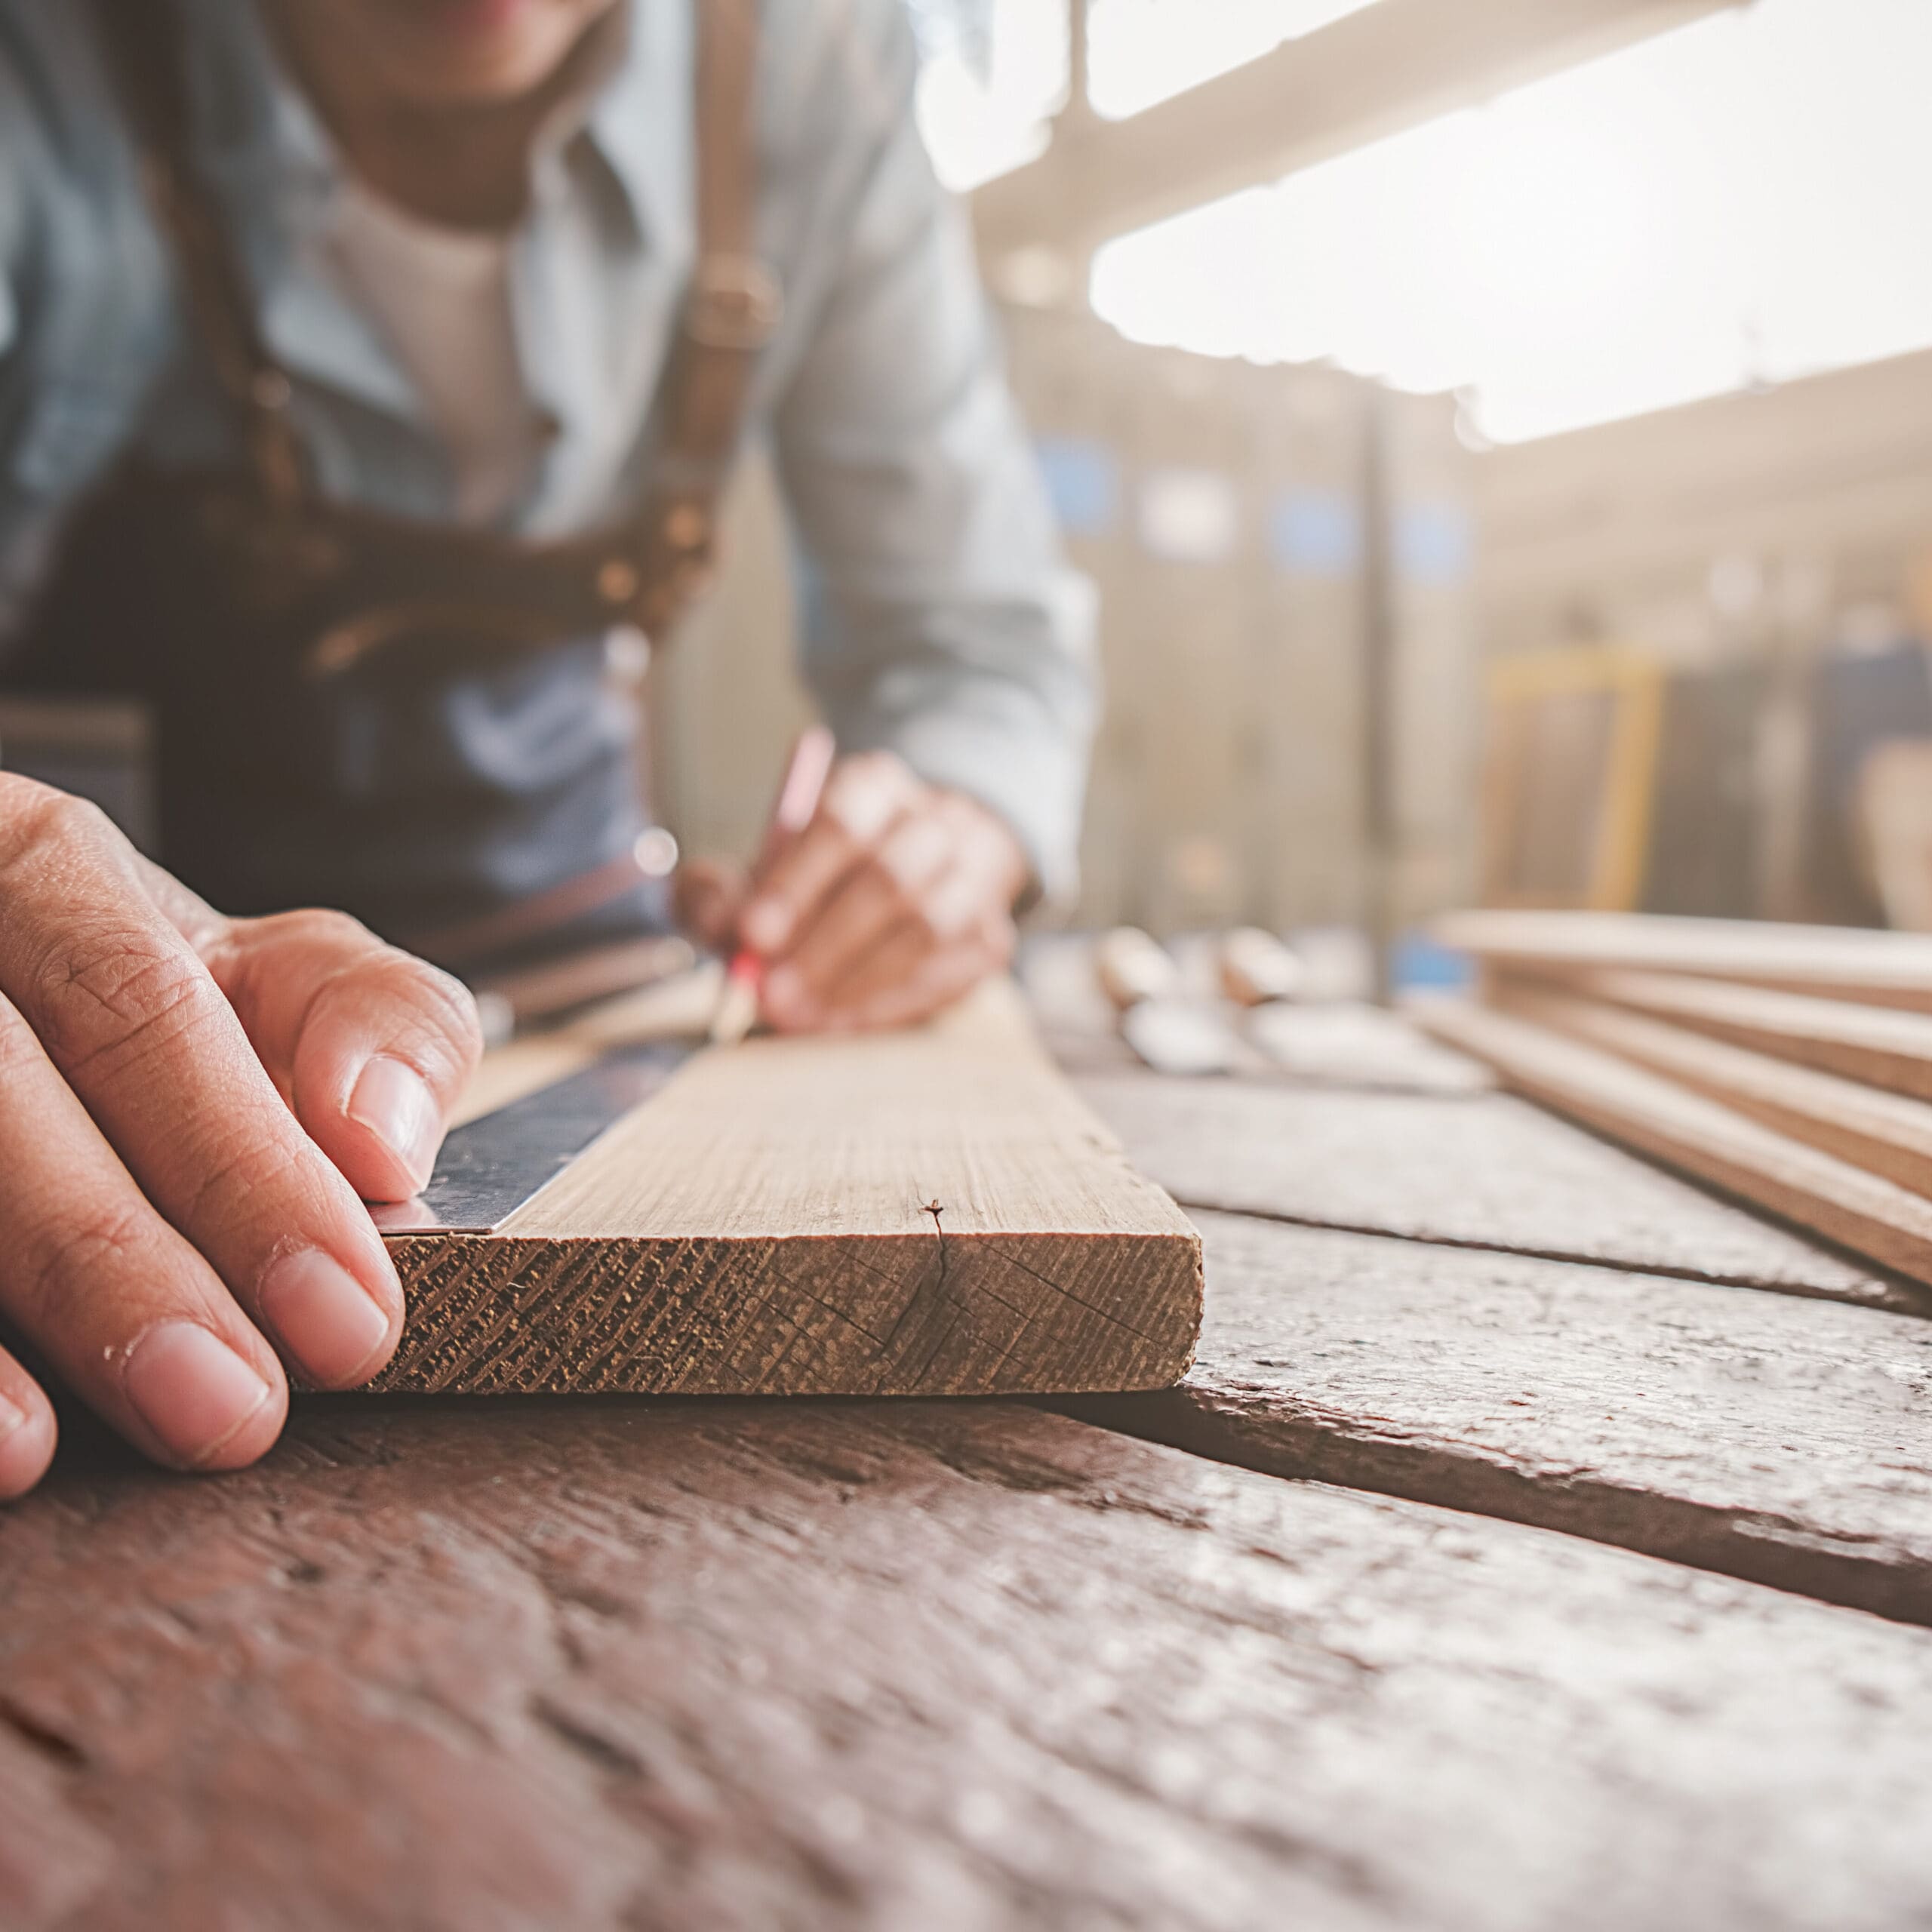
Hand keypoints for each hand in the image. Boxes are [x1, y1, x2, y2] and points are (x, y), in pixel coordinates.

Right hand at [0, 777, 481, 1497]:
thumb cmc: (128, 996)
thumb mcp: (261, 978)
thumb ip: (365, 1021)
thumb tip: (385, 1139)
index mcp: (41, 869)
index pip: (140, 1005)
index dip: (243, 1165)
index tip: (347, 1317)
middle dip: (112, 1257)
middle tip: (229, 1409)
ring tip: (41, 1447)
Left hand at [675, 751, 1027, 1032]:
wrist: (919, 879)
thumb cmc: (819, 881)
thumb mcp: (756, 873)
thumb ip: (721, 892)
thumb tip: (720, 925)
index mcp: (874, 786)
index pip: (840, 822)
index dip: (795, 882)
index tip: (753, 936)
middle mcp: (935, 822)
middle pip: (889, 877)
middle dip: (824, 944)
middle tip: (771, 994)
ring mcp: (973, 879)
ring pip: (927, 927)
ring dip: (856, 980)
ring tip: (799, 1017)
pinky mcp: (990, 937)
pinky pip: (948, 975)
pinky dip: (889, 1005)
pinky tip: (841, 1023)